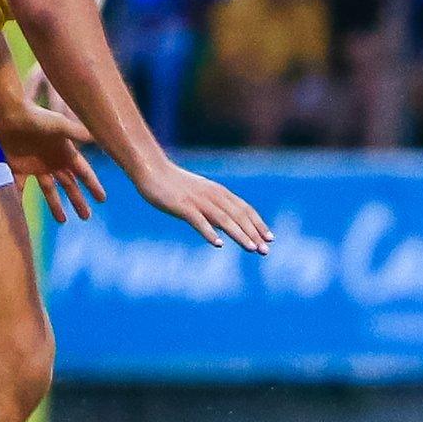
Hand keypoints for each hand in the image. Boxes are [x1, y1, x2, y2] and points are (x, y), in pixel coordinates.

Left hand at [0, 102, 103, 222]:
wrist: (9, 114)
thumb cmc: (36, 117)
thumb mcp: (59, 125)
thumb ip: (77, 133)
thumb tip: (98, 139)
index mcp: (67, 154)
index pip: (84, 173)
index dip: (93, 186)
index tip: (102, 199)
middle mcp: (55, 162)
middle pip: (69, 186)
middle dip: (78, 201)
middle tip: (86, 217)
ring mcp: (37, 166)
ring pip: (49, 190)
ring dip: (55, 205)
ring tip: (62, 220)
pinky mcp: (19, 167)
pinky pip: (20, 186)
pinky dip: (21, 196)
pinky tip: (23, 210)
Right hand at [131, 159, 272, 252]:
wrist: (152, 170)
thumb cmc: (176, 184)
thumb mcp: (201, 194)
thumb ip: (215, 207)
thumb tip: (226, 225)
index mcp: (220, 193)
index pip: (245, 210)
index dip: (258, 224)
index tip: (270, 238)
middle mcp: (213, 196)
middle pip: (239, 216)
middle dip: (254, 234)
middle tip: (266, 251)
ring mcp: (198, 201)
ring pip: (224, 219)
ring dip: (239, 235)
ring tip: (252, 248)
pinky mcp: (182, 206)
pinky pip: (198, 220)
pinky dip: (209, 232)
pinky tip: (218, 244)